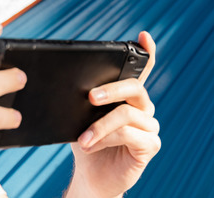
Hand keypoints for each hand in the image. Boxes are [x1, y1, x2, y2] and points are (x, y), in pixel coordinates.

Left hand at [66, 31, 160, 197]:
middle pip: (134, 87)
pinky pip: (129, 134)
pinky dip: (106, 139)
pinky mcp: (150, 145)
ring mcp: (149, 126)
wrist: (91, 177)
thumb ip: (80, 99)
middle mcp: (143, 107)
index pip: (142, 70)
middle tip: (89, 97)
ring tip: (82, 139)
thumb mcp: (78, 116)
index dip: (146, 52)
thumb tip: (63, 83)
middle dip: (110, 89)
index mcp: (127, 96)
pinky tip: (91, 145)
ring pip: (126, 113)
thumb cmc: (86, 142)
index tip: (143, 36)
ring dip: (100, 126)